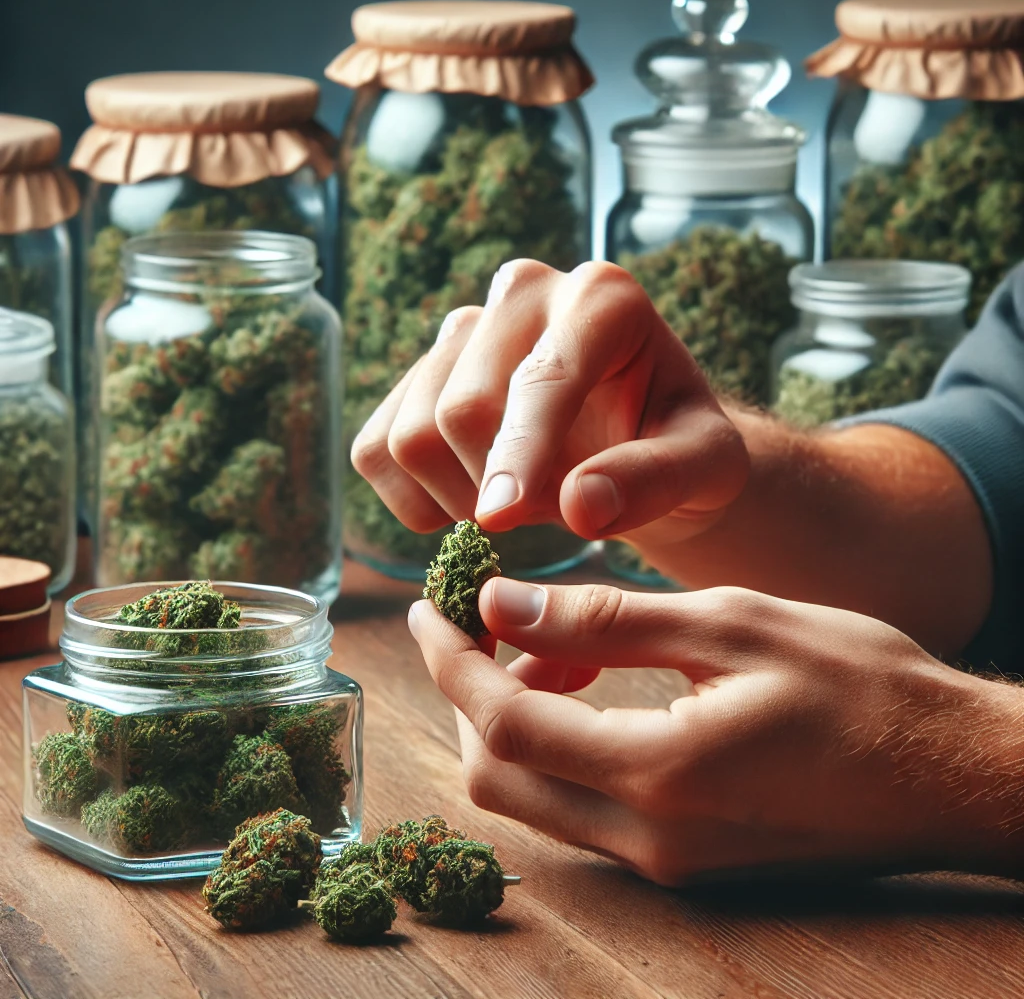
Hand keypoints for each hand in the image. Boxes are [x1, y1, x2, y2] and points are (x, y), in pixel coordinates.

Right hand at [352, 260, 748, 543]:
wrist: (636, 439)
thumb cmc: (678, 447)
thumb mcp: (708, 467)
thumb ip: (659, 480)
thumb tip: (581, 505)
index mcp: (602, 298)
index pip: (542, 378)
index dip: (520, 454)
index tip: (503, 518)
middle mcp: (521, 293)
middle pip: (460, 408)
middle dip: (498, 488)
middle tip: (548, 515)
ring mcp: (459, 330)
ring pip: (408, 435)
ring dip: (459, 499)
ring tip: (520, 505)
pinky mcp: (416, 375)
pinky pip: (374, 451)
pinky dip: (412, 501)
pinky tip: (469, 502)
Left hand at [408, 580, 1021, 884]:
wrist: (952, 772)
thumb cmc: (862, 685)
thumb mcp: (731, 624)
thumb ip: (606, 620)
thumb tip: (503, 606)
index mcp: (658, 775)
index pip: (502, 725)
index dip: (451, 663)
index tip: (427, 608)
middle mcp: (649, 841)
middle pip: (498, 777)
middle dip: (469, 694)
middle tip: (481, 621)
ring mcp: (665, 863)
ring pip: (534, 796)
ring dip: (512, 718)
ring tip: (545, 643)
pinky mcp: (681, 861)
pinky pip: (582, 807)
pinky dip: (558, 746)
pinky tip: (587, 687)